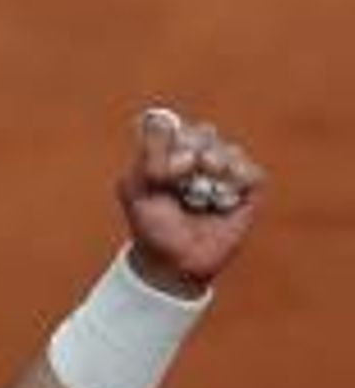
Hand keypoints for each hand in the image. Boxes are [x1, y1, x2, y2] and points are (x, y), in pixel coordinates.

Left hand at [117, 106, 264, 296]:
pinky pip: (252, 173)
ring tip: (206, 179)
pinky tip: (224, 194)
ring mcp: (223, 176)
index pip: (174, 127)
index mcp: (168, 155)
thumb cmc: (151, 225)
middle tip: (184, 169)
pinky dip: (240, 177)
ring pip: (228, 150)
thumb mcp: (135, 189)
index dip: (171, 137)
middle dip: (194, 146)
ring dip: (216, 161)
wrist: (172, 261)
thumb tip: (171, 128)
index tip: (162, 161)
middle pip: (204, 132)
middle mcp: (197, 161)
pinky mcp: (245, 193)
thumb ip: (146, 156)